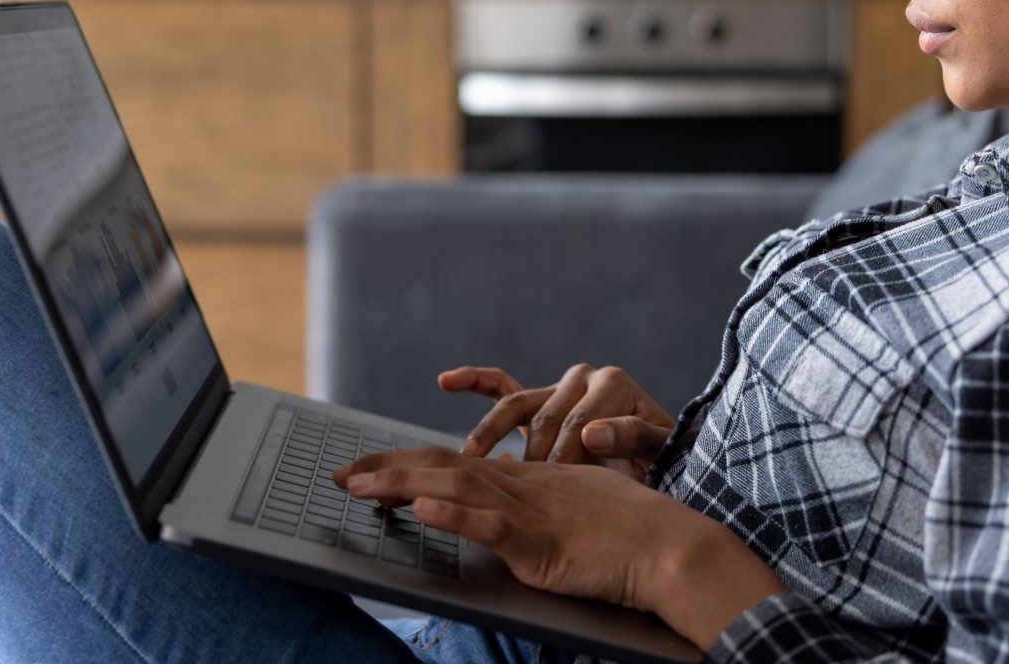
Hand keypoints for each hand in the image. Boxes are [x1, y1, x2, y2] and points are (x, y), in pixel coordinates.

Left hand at [333, 446, 767, 627]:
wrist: (669, 546)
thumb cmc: (634, 531)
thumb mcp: (579, 506)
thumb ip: (543, 507)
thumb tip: (513, 517)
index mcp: (528, 478)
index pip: (454, 462)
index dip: (406, 462)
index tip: (367, 467)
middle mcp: (522, 485)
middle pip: (442, 465)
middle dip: (387, 467)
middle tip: (339, 472)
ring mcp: (529, 512)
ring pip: (455, 487)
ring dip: (401, 485)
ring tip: (360, 485)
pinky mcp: (539, 544)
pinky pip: (489, 526)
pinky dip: (452, 515)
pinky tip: (421, 508)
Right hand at [439, 363, 675, 478]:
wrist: (660, 458)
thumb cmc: (660, 460)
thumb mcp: (658, 450)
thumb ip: (633, 438)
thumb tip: (595, 434)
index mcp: (611, 383)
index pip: (577, 423)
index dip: (566, 459)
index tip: (559, 488)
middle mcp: (582, 378)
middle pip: (544, 418)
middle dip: (532, 456)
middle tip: (522, 488)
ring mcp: (557, 388)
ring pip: (515, 405)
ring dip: (489, 431)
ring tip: (470, 457)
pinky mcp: (538, 401)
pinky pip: (501, 386)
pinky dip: (474, 381)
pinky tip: (447, 380)